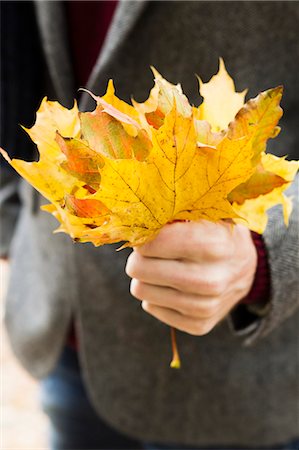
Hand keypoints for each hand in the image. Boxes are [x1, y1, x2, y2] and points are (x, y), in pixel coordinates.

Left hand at [125, 221, 256, 335]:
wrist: (245, 267)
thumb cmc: (215, 233)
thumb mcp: (203, 214)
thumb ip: (172, 212)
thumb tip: (135, 220)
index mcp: (213, 245)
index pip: (152, 242)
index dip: (142, 236)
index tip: (147, 233)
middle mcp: (211, 279)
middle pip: (139, 268)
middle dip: (139, 256)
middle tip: (149, 251)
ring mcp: (205, 306)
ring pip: (140, 290)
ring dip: (145, 276)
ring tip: (161, 266)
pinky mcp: (199, 325)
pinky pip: (150, 307)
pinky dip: (156, 294)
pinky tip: (172, 285)